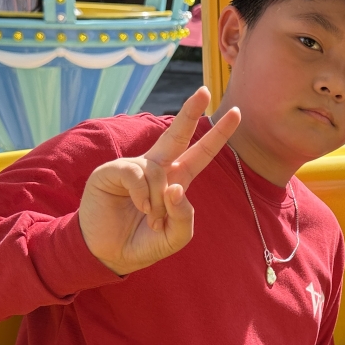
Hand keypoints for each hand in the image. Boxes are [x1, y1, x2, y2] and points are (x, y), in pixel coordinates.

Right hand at [79, 88, 239, 275]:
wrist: (108, 254)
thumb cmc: (143, 242)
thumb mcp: (175, 236)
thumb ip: (184, 216)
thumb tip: (175, 187)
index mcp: (175, 179)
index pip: (200, 153)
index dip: (217, 134)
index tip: (236, 112)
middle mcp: (155, 167)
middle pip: (176, 134)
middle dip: (191, 112)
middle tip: (205, 91)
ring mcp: (133, 167)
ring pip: (159, 172)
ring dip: (160, 202)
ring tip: (151, 219)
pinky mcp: (111, 171)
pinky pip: (137, 174)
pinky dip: (142, 194)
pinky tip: (141, 208)